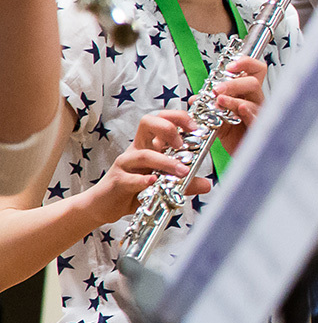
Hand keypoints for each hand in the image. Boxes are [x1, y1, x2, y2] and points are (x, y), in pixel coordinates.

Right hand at [88, 111, 208, 221]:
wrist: (104, 205)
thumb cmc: (134, 189)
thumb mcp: (164, 184)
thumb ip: (186, 183)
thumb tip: (208, 184)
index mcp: (149, 145)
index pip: (161, 119)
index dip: (178, 117)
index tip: (196, 127)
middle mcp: (137, 149)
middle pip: (147, 123)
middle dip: (168, 128)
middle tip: (184, 144)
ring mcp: (125, 164)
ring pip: (143, 154)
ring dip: (165, 161)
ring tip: (182, 171)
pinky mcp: (117, 181)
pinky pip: (130, 178)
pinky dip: (143, 180)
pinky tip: (154, 182)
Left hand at [207, 56, 266, 154]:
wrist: (240, 154)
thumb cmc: (234, 134)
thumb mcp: (218, 117)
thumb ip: (207, 106)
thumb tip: (194, 99)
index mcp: (247, 93)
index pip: (255, 70)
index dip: (245, 63)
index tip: (229, 66)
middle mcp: (256, 101)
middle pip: (253, 82)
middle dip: (233, 83)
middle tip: (217, 89)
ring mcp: (259, 114)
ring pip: (253, 100)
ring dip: (234, 98)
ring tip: (219, 101)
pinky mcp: (258, 129)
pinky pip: (257, 118)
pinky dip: (248, 112)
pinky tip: (240, 109)